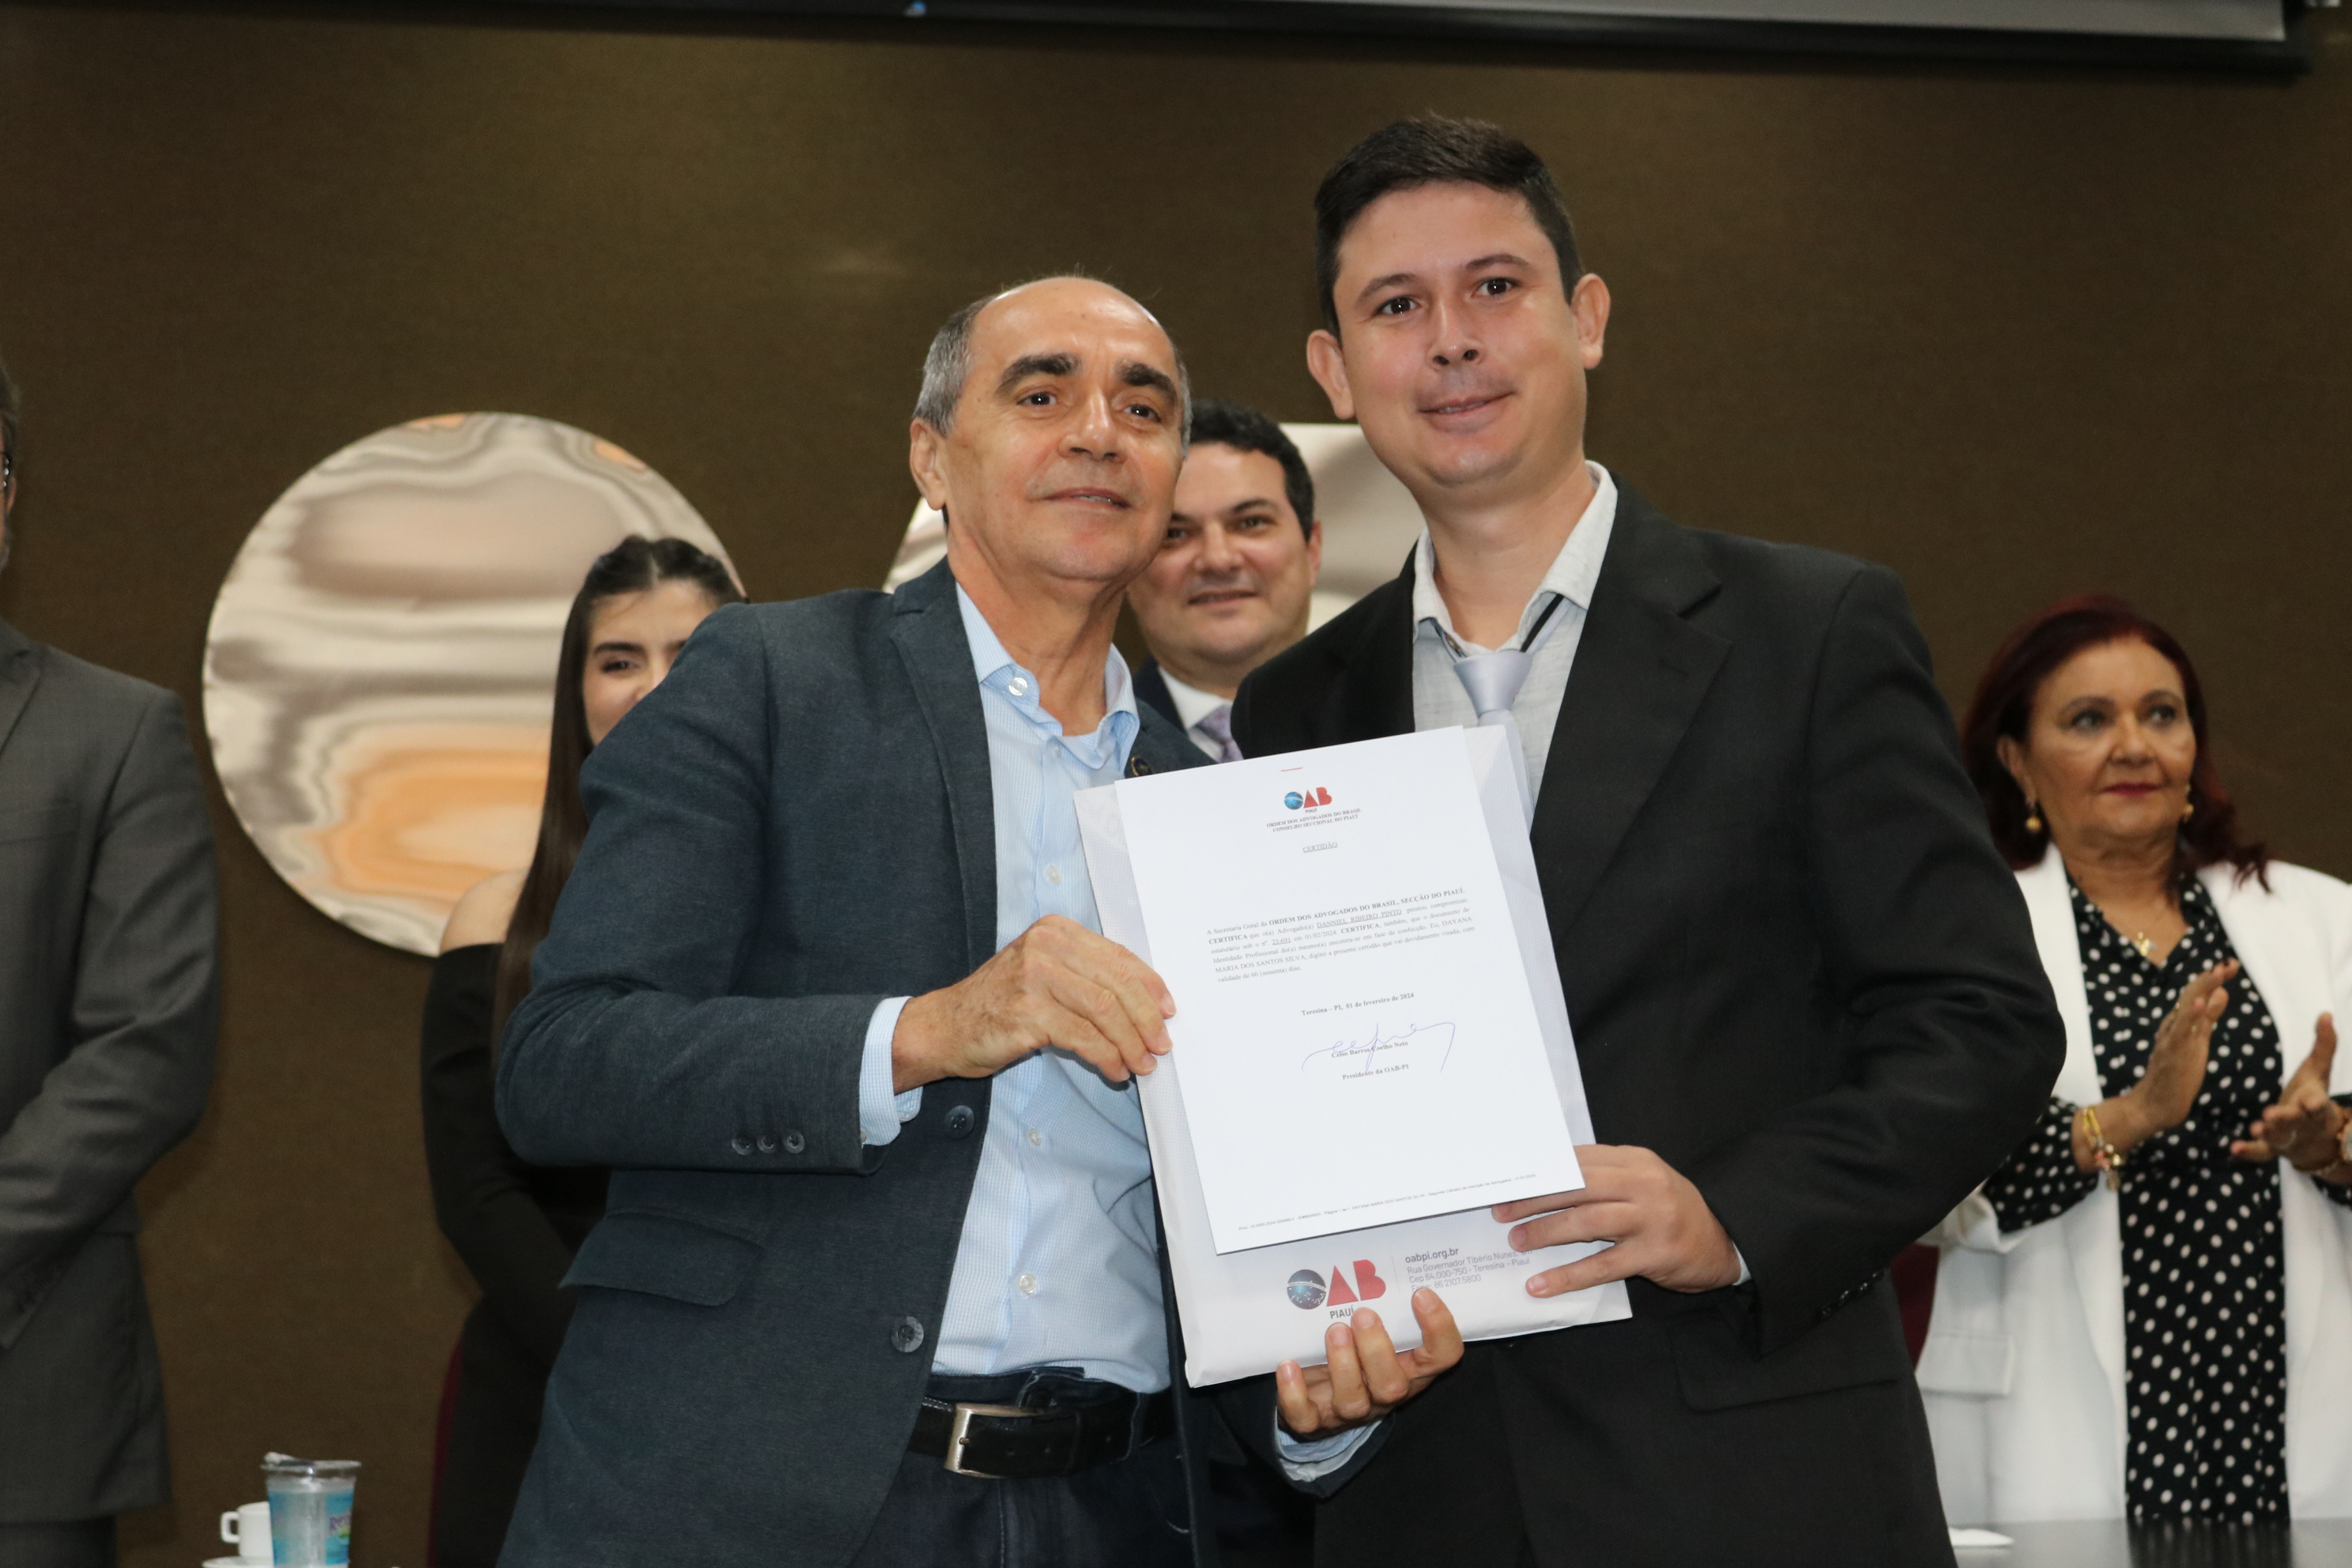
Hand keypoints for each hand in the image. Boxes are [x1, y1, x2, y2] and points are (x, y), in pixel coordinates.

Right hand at [891, 915, 1172, 1090]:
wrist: (944, 1027)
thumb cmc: (998, 1003)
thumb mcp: (1043, 973)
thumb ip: (1085, 976)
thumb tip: (1143, 1004)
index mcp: (1055, 930)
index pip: (1117, 955)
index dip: (1149, 985)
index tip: (1167, 1010)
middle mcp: (1046, 945)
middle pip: (1117, 982)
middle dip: (1146, 1018)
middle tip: (1161, 1044)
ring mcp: (1035, 977)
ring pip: (1105, 1011)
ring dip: (1131, 1042)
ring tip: (1142, 1063)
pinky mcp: (1028, 1012)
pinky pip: (1083, 1038)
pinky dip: (1107, 1057)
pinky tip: (1115, 1070)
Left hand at [1275, 1287, 1461, 1438]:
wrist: (1322, 1394)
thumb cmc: (1358, 1349)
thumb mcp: (1379, 1328)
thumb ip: (1383, 1302)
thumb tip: (1371, 1250)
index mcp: (1411, 1367)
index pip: (1443, 1356)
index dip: (1439, 1329)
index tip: (1421, 1293)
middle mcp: (1385, 1392)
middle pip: (1393, 1385)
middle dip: (1377, 1350)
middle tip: (1363, 1314)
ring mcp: (1351, 1409)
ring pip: (1353, 1400)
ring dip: (1343, 1365)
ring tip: (1334, 1330)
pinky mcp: (1315, 1419)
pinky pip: (1305, 1416)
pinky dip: (1294, 1393)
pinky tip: (1289, 1365)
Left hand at [1493, 1144, 1741, 1297]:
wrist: (1723, 1242)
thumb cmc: (1671, 1211)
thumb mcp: (1643, 1181)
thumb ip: (1604, 1176)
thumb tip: (1545, 1178)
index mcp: (1635, 1161)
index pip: (1578, 1159)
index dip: (1541, 1170)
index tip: (1510, 1179)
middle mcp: (1643, 1185)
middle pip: (1576, 1186)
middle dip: (1534, 1198)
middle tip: (1501, 1210)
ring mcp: (1650, 1220)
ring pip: (1586, 1222)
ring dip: (1545, 1231)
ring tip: (1517, 1241)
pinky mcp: (1653, 1255)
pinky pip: (1602, 1266)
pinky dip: (1567, 1276)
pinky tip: (1541, 1284)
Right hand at [2110, 961, 2236, 1143]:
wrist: (2156, 1104)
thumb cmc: (2177, 1075)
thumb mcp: (2197, 1042)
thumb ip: (2207, 1018)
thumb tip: (2221, 993)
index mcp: (2180, 1022)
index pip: (2197, 994)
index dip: (2214, 980)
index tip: (2231, 966)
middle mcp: (2173, 1025)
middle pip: (2191, 995)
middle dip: (2210, 979)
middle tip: (2229, 964)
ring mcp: (2171, 1037)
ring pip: (2186, 1007)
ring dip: (2202, 989)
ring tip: (2217, 973)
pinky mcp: (2172, 1052)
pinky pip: (2181, 1030)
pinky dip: (2190, 1015)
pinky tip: (2200, 1002)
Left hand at [2233, 1013, 2348, 1175]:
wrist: (2315, 1135)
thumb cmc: (2311, 1094)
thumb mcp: (2318, 1071)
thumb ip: (2323, 1045)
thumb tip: (2326, 1013)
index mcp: (2314, 1102)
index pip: (2317, 1102)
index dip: (2315, 1103)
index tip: (2311, 1103)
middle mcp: (2302, 1122)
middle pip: (2296, 1121)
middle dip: (2286, 1118)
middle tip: (2272, 1115)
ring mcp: (2287, 1137)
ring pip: (2279, 1136)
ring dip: (2268, 1132)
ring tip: (2256, 1127)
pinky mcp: (2272, 1149)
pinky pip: (2260, 1152)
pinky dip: (2249, 1151)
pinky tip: (2234, 1149)